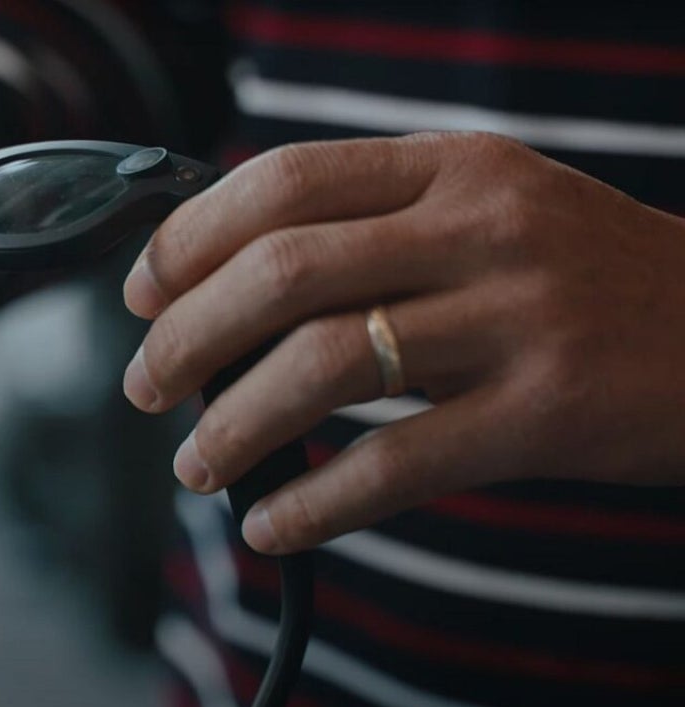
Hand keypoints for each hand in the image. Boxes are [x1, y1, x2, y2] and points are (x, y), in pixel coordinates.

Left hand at [121, 132, 684, 553]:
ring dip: (233, 424)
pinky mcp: (546, 413)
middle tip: (144, 387)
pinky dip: (314, 503)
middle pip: (283, 272)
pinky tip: (271, 526)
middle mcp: (481, 227)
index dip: (188, 239)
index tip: (141, 292)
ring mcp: (518, 317)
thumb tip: (225, 289)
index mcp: (453, 165)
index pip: (282, 182)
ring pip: (324, 363)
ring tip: (195, 464)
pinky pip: (396, 463)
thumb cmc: (581, 277)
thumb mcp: (487, 211)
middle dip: (186, 337)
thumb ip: (374, 230)